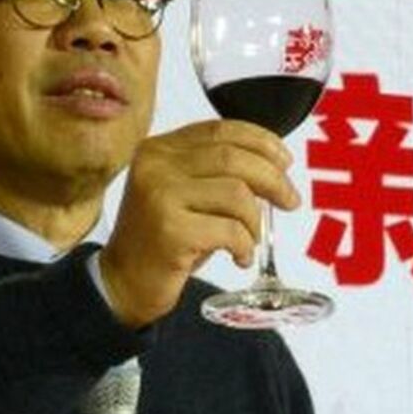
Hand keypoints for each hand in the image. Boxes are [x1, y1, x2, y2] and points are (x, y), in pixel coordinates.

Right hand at [100, 119, 299, 326]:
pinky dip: (244, 245)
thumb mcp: (183, 193)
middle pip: (234, 158)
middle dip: (272, 179)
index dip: (261, 142)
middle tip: (289, 200)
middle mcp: (155, 166)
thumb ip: (214, 171)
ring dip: (254, 220)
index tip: (284, 161)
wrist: (123, 282)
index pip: (220, 130)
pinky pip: (230, 230)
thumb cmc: (161, 239)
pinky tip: (238, 257)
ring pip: (236, 193)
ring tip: (249, 239)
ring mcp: (160, 196)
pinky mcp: (170, 231)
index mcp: (158, 149)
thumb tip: (274, 166)